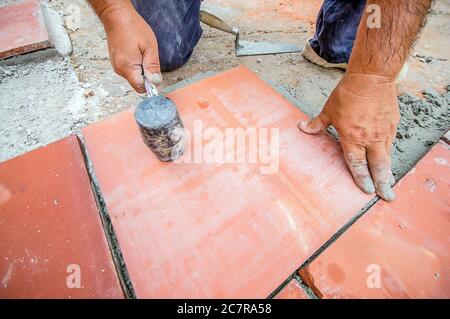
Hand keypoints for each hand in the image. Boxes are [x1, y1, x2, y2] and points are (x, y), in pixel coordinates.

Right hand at [101, 5, 160, 92]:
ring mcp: (116, 66)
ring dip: (141, 68)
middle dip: (146, 74)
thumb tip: (155, 82)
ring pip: (133, 76)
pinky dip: (135, 64)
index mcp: (127, 68)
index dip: (150, 83)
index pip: (141, 87)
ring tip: (141, 52)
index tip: (154, 72)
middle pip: (137, 82)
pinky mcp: (116, 61)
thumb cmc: (133, 28)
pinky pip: (129, 69)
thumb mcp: (149, 47)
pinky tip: (136, 51)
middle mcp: (119, 70)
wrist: (116, 15)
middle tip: (147, 57)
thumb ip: (152, 66)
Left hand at [299, 73, 399, 200]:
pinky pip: (390, 144)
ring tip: (388, 183)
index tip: (366, 190)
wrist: (372, 77)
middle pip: (378, 166)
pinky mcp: (393, 125)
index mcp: (352, 136)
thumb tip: (302, 128)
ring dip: (387, 171)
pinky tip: (388, 161)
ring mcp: (384, 132)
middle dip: (382, 183)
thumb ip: (317, 124)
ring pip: (386, 157)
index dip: (361, 178)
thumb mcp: (329, 109)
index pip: (357, 164)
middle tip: (387, 196)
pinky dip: (389, 155)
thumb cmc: (349, 93)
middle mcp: (370, 138)